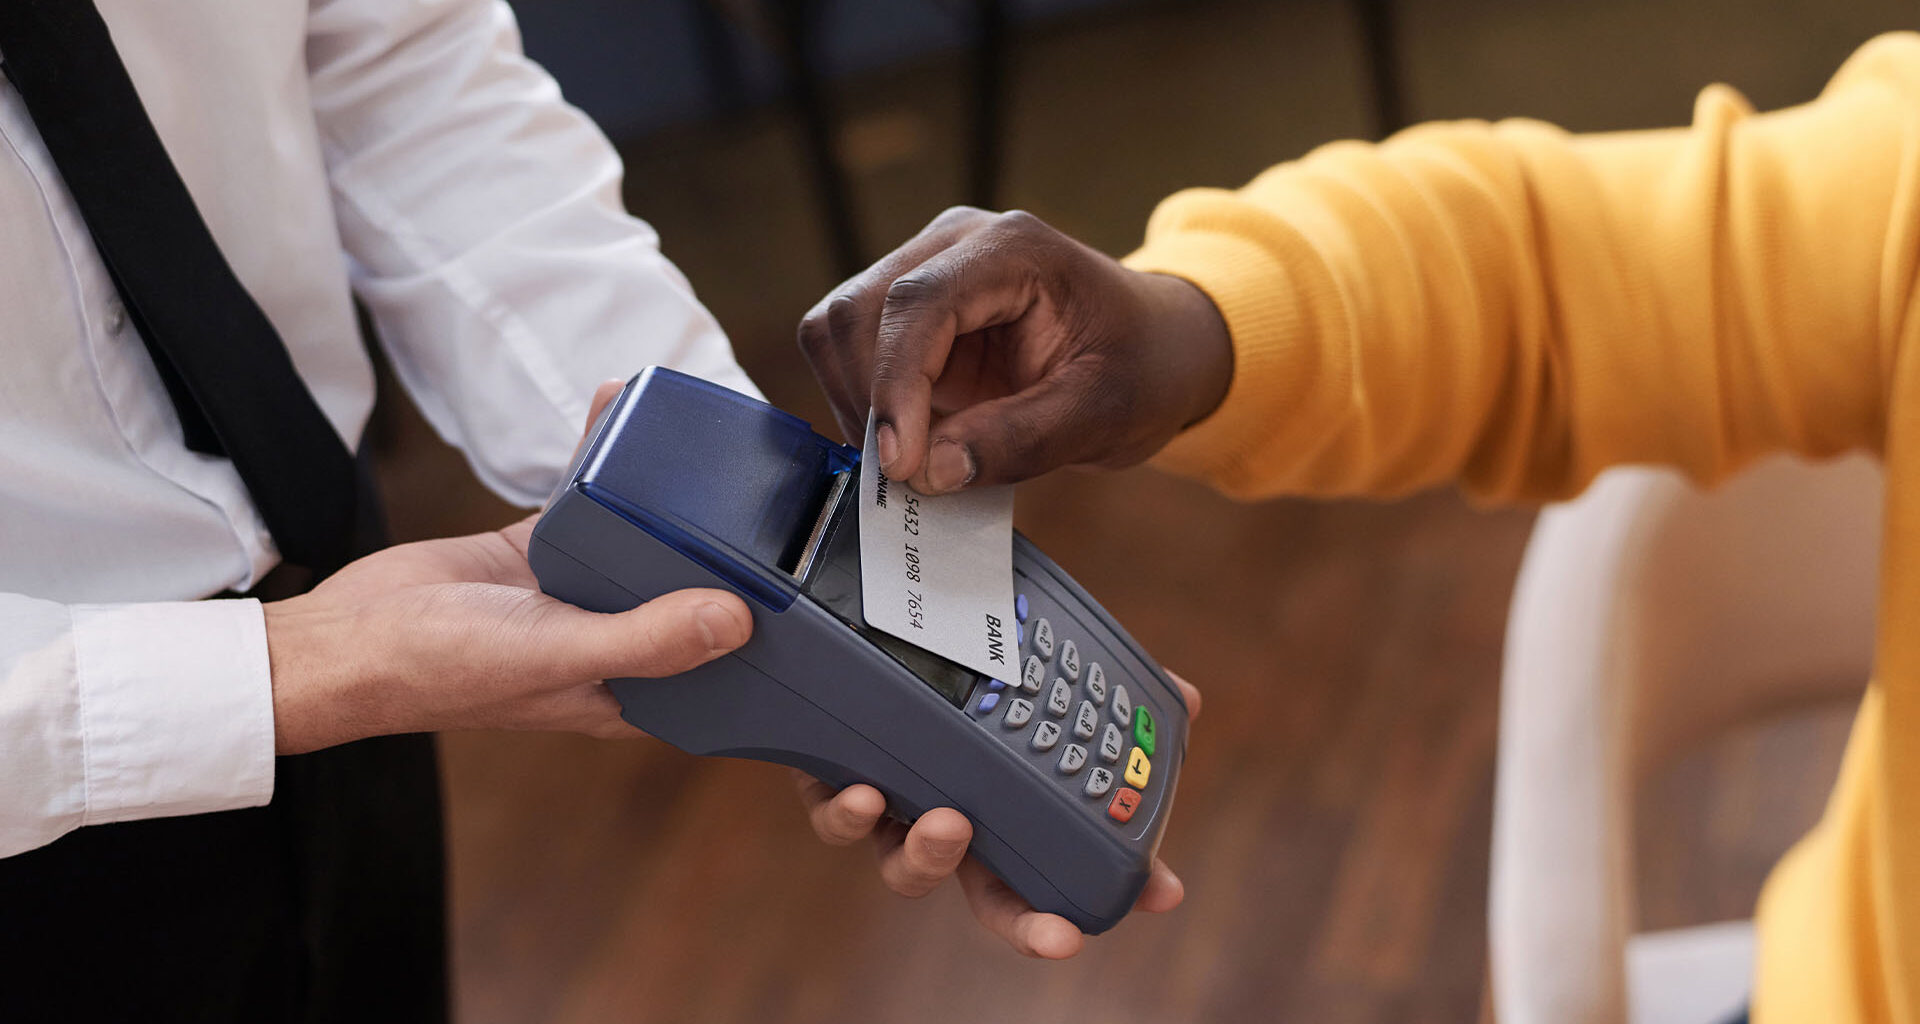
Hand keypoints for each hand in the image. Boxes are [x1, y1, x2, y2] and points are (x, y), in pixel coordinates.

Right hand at [264, 381, 753, 753]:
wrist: (346, 638)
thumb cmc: (443, 670)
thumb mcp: (559, 654)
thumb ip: (646, 640)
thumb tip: (740, 620)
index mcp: (635, 692)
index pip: (724, 668)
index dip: (772, 638)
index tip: (813, 585)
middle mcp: (618, 642)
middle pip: (696, 591)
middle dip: (735, 547)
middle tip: (777, 488)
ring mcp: (582, 590)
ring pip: (649, 536)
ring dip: (675, 491)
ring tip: (709, 438)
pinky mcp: (544, 547)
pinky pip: (592, 497)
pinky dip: (606, 456)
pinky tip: (622, 410)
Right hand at [798, 207, 1232, 493]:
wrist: (1157, 349)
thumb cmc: (1143, 367)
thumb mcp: (1104, 413)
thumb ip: (1021, 440)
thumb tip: (929, 472)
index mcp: (1012, 248)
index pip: (917, 303)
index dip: (896, 386)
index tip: (900, 464)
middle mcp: (955, 245)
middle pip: (856, 311)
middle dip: (869, 401)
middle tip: (908, 475)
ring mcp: (925, 273)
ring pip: (836, 331)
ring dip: (859, 405)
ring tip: (912, 460)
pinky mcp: (910, 314)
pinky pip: (853, 356)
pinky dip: (867, 407)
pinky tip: (911, 441)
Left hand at [798, 672, 1202, 957]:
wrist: (849, 615)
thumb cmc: (953, 655)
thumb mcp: (1037, 657)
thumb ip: (1108, 678)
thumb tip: (1185, 697)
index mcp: (998, 803)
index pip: (1054, 867)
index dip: (1106, 884)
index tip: (1160, 896)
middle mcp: (947, 816)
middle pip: (987, 895)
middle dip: (1026, 924)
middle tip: (1059, 938)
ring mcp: (891, 805)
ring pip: (906, 866)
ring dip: (931, 857)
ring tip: (948, 824)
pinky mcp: (827, 777)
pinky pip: (835, 817)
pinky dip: (850, 815)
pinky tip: (866, 793)